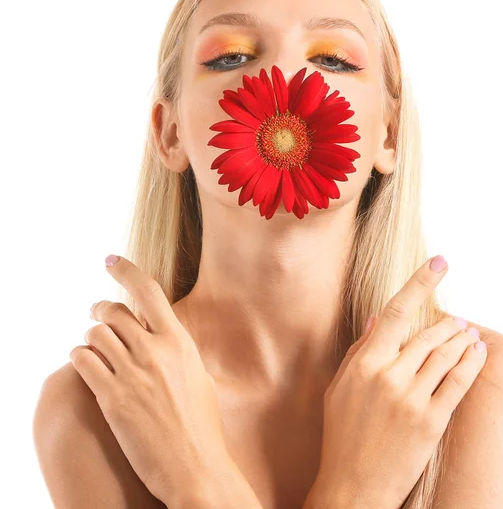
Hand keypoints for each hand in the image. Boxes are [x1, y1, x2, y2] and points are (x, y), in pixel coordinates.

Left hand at [69, 255, 233, 505]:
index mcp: (179, 342)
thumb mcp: (198, 376)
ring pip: (94, 333)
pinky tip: (86, 364)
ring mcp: (132, 374)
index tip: (111, 259)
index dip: (127, 270)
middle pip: (113, 311)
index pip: (149, 292)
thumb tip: (160, 334)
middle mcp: (155, 351)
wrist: (195, 466)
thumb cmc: (201, 423)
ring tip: (94, 346)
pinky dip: (80, 357)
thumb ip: (177, 351)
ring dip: (90, 336)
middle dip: (100, 309)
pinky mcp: (112, 398)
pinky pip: (83, 360)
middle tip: (97, 314)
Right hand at [312, 256, 487, 508]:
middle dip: (448, 323)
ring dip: (462, 339)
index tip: (438, 262)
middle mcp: (388, 375)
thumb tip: (379, 318)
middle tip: (459, 319)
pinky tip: (478, 353)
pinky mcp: (431, 421)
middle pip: (427, 334)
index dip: (419, 283)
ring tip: (471, 332)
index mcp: (363, 363)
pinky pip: (457, 383)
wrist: (353, 485)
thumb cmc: (342, 434)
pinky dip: (471, 363)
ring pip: (445, 354)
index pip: (396, 312)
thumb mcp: (340, 387)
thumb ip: (360, 350)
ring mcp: (411, 399)